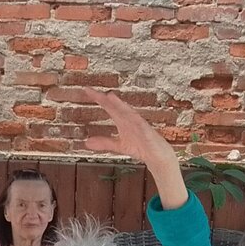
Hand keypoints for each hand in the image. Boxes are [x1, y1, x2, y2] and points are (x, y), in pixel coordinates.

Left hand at [81, 88, 184, 206]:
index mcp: (122, 120)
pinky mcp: (148, 132)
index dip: (98, 98)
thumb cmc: (141, 146)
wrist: (157, 155)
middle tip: (94, 91)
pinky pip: (142, 125)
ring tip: (110, 97)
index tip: (87, 90)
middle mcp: (130, 119)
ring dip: (120, 104)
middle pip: (116, 106)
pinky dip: (137, 121)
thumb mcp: (119, 145)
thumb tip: (87, 142)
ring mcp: (140, 124)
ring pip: (128, 112)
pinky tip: (132, 116)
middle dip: (106, 98)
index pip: (109, 106)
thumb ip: (105, 143)